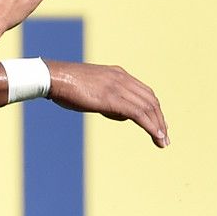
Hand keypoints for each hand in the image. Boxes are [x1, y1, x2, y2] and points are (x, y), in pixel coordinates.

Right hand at [45, 59, 169, 147]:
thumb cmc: (66, 85)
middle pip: (151, 100)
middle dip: (160, 119)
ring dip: (158, 126)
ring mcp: (117, 87)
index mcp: (117, 73)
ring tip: (162, 142)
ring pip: (148, 108)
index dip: (154, 109)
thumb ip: (106, 97)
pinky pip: (139, 114)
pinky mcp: (112, 98)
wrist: (52, 77)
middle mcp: (122, 78)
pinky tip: (156, 137)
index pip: (145, 92)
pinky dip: (151, 126)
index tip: (158, 124)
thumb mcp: (91, 88)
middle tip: (164, 137)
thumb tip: (116, 111)